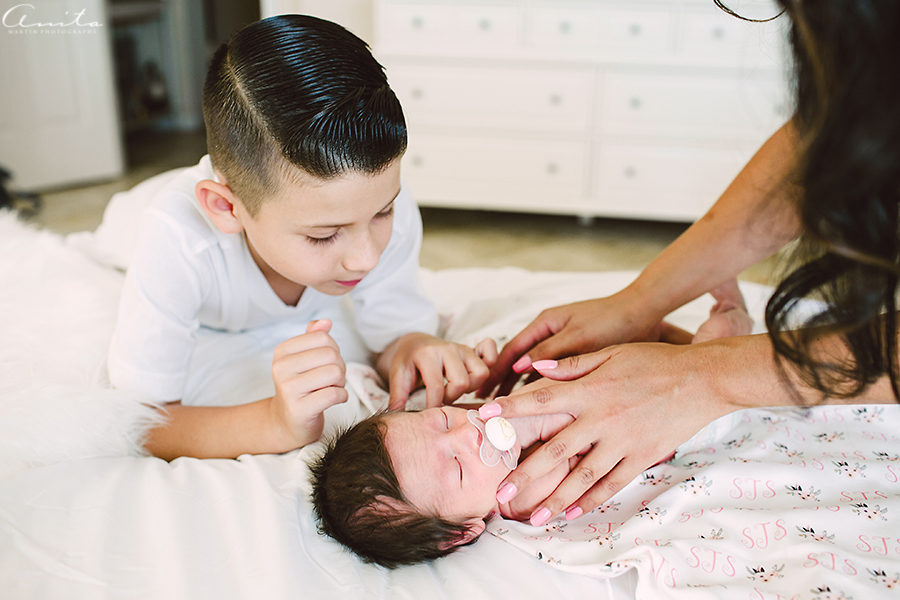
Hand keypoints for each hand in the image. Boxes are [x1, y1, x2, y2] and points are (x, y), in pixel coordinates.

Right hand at [269, 319, 347, 448]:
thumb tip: (326, 322)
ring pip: (335, 373)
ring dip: (341, 382)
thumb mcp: (304, 359)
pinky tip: (334, 400)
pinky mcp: (299, 410)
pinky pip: (334, 394)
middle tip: (332, 379)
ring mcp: (288, 389)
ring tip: (331, 388)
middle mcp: (281, 368)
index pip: (322, 337)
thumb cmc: (301, 387)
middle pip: (331, 354)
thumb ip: (314, 337)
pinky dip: (342, 396)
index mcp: (282, 352)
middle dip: (340, 367)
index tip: (326, 364)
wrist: (286, 422)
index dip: (333, 350)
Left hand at [381, 333, 497, 408]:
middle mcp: (449, 349)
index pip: (437, 386)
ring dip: (471, 386)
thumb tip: (394, 418)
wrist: (414, 344)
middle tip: (442, 398)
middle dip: (453, 396)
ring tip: (456, 389)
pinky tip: (473, 377)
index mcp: (428, 354)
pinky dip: (489, 364)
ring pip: (481, 373)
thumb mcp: (397, 377)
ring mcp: (463, 348)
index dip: (434, 404)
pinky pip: (492, 355)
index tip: (429, 412)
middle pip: (463, 382)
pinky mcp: (473, 350)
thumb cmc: (407, 362)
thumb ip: (397, 397)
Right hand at [478, 292, 665, 398]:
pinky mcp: (576, 353)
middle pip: (518, 360)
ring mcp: (562, 342)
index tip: (481, 391)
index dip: (494, 371)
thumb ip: (549, 353)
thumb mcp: (579, 337)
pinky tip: (540, 407)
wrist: (644, 311)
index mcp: (545, 323)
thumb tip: (517, 368)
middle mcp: (550, 332)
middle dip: (502, 383)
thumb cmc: (613, 321)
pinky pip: (552, 373)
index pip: (511, 350)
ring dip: (521, 387)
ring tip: (510, 411)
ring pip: (534, 369)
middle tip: (488, 405)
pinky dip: (542, 387)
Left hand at [483, 342, 735, 524]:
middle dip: (526, 473)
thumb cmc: (655, 361)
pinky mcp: (641, 457)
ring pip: (582, 476)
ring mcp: (622, 441)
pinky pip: (612, 483)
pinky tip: (572, 513)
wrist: (703, 379)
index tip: (485, 418)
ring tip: (532, 516)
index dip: (511, 410)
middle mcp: (602, 419)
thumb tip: (535, 368)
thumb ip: (572, 365)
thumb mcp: (611, 353)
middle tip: (502, 493)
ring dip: (556, 499)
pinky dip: (591, 500)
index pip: (542, 401)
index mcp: (591, 390)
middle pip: (556, 450)